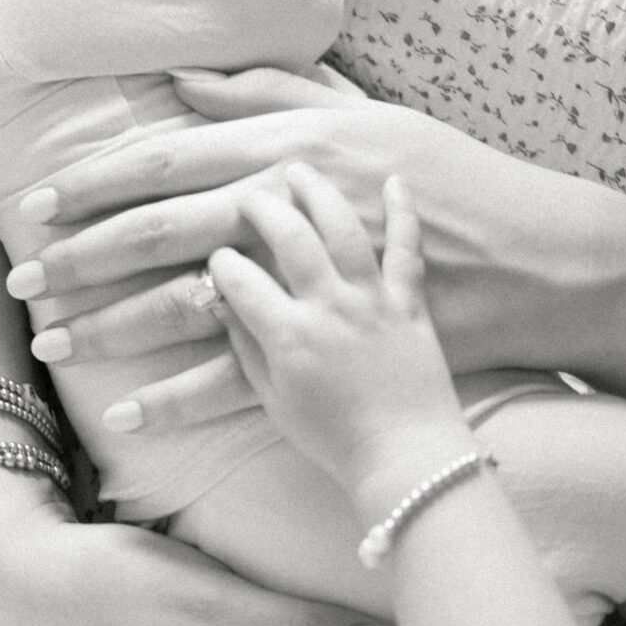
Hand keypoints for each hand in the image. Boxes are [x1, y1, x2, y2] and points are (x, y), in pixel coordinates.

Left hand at [6, 66, 625, 437]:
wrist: (537, 253)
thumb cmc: (451, 175)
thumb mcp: (364, 113)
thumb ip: (270, 93)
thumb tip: (185, 83)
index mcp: (291, 144)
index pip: (169, 159)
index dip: (97, 181)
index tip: (39, 200)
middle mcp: (291, 204)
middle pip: (159, 230)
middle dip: (79, 253)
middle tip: (20, 273)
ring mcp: (310, 277)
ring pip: (184, 303)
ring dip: (110, 324)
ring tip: (53, 339)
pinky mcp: (331, 338)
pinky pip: (238, 376)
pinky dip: (176, 397)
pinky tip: (126, 413)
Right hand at [209, 169, 473, 504]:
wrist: (407, 457)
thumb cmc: (337, 440)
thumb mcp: (274, 402)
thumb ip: (247, 350)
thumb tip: (225, 309)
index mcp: (289, 336)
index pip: (239, 280)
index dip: (221, 263)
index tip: (216, 257)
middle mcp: (329, 307)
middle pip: (289, 237)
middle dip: (262, 208)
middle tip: (249, 197)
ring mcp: (372, 300)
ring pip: (342, 227)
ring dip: (317, 191)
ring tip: (298, 168)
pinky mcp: (410, 302)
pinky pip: (407, 247)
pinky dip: (402, 210)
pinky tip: (393, 179)